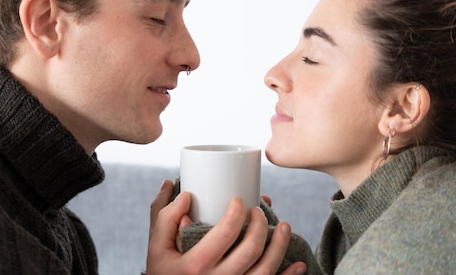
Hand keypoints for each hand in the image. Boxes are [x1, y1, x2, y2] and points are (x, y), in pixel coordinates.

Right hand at [147, 179, 306, 274]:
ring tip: (285, 226)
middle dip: (261, 224)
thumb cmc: (163, 271)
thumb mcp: (156, 246)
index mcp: (195, 264)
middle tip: (259, 211)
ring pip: (266, 271)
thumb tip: (182, 189)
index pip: (226, 233)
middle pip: (251, 250)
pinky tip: (298, 263)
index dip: (238, 212)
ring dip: (280, 246)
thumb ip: (164, 215)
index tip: (240, 200)